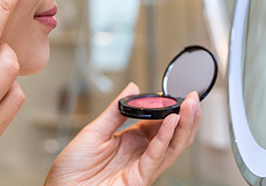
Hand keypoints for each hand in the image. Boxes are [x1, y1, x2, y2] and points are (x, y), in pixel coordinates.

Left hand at [45, 83, 200, 185]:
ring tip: (191, 105)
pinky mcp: (139, 179)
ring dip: (184, 125)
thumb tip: (132, 89)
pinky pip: (156, 157)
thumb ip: (116, 111)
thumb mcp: (94, 132)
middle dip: (187, 116)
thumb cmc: (71, 170)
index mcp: (131, 141)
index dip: (170, 109)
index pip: (159, 123)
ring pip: (172, 146)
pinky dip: (166, 138)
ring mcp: (142, 167)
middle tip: (193, 97)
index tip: (178, 94)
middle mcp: (140, 154)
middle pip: (173, 135)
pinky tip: (172, 121)